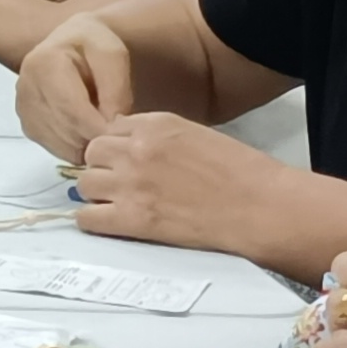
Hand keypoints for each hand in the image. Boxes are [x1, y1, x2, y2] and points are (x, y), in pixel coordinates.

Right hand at [15, 12, 138, 161]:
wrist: (69, 44)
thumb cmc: (93, 46)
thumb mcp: (113, 55)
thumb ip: (116, 89)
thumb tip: (111, 126)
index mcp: (44, 64)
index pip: (72, 111)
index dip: (100, 128)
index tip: (123, 133)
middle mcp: (26, 89)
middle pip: (67, 131)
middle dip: (97, 138)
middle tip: (118, 133)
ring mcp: (23, 110)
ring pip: (62, 146)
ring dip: (88, 144)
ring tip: (103, 126)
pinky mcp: (27, 126)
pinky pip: (57, 150)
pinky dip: (77, 147)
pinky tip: (88, 129)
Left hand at [71, 110, 294, 256]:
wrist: (262, 206)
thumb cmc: (242, 173)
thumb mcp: (197, 136)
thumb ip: (160, 138)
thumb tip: (134, 147)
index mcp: (155, 124)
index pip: (111, 129)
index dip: (117, 148)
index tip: (126, 162)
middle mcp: (135, 149)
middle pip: (91, 153)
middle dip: (102, 167)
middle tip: (120, 184)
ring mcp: (130, 184)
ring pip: (84, 184)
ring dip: (97, 194)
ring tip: (117, 205)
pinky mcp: (133, 219)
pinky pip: (87, 218)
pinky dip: (94, 221)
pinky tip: (111, 223)